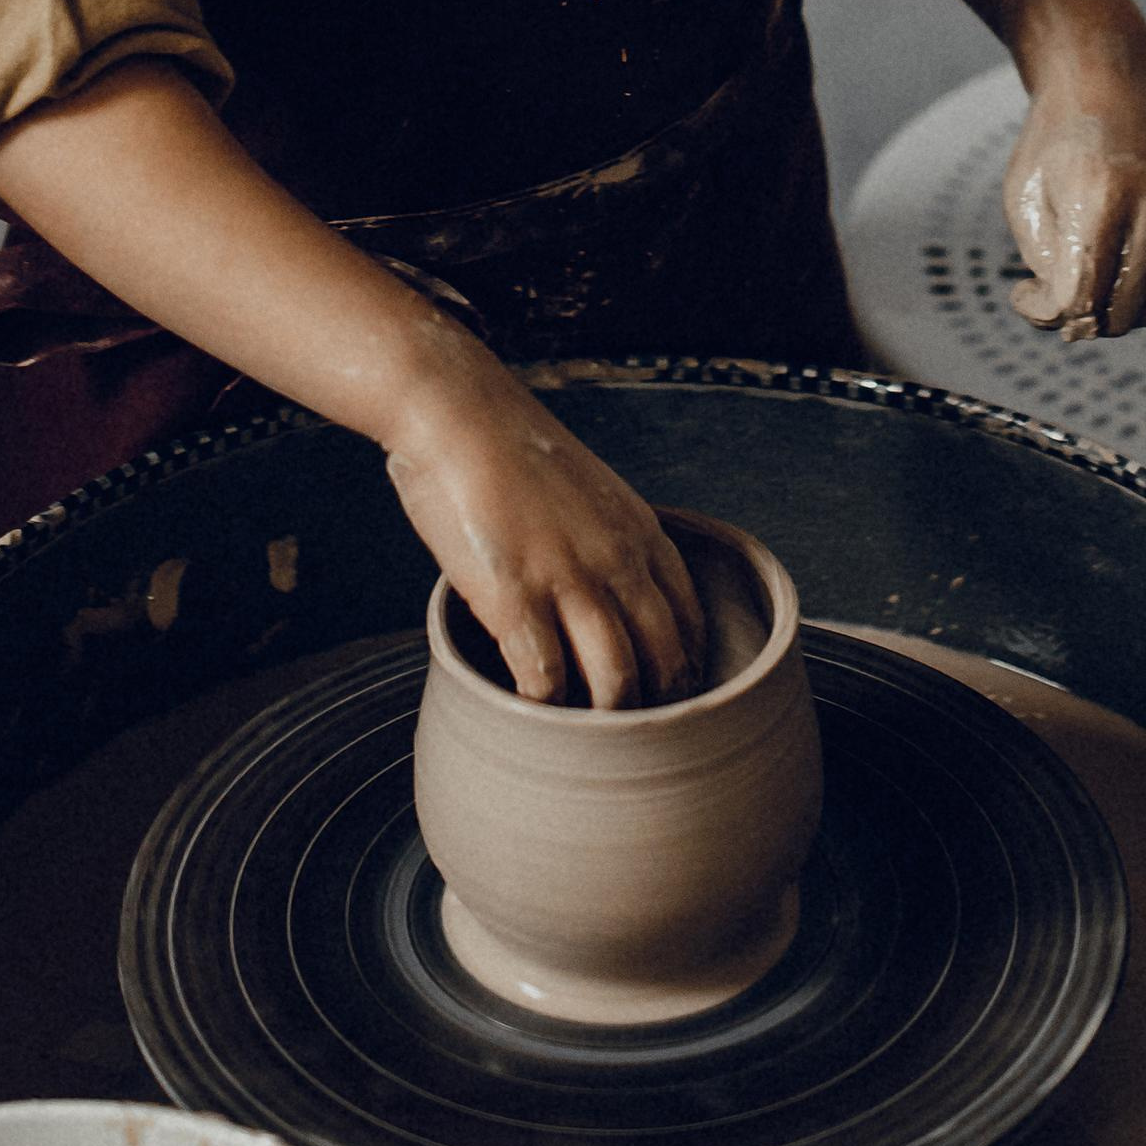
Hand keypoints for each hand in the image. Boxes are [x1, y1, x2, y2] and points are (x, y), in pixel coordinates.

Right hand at [384, 352, 707, 706]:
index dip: (681, 670)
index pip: (691, 624)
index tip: (661, 695)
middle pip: (664, 665)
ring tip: (576, 736)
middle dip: (651, 710)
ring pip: (614, 685)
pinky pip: (544, 681)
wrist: (455, 410)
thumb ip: (606, 542)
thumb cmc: (508, 446)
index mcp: (641, 533)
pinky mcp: (514, 597)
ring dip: (598, 722)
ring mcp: (568, 580)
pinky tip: (524, 710)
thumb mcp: (587, 489)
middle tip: (624, 735)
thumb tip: (604, 595)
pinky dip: (539, 709)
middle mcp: (618, 560)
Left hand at [1003, 57, 1145, 341]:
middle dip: (1083, 319)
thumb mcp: (1024, 199)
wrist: (1103, 76)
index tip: (1021, 292)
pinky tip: (1126, 266)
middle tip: (1059, 295)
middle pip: (1125, 310)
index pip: (1080, 296)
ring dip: (1122, 309)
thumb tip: (1069, 321)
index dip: (1044, 312)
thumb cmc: (1053, 142)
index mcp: (1102, 196)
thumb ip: (1044, 267)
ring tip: (1092, 281)